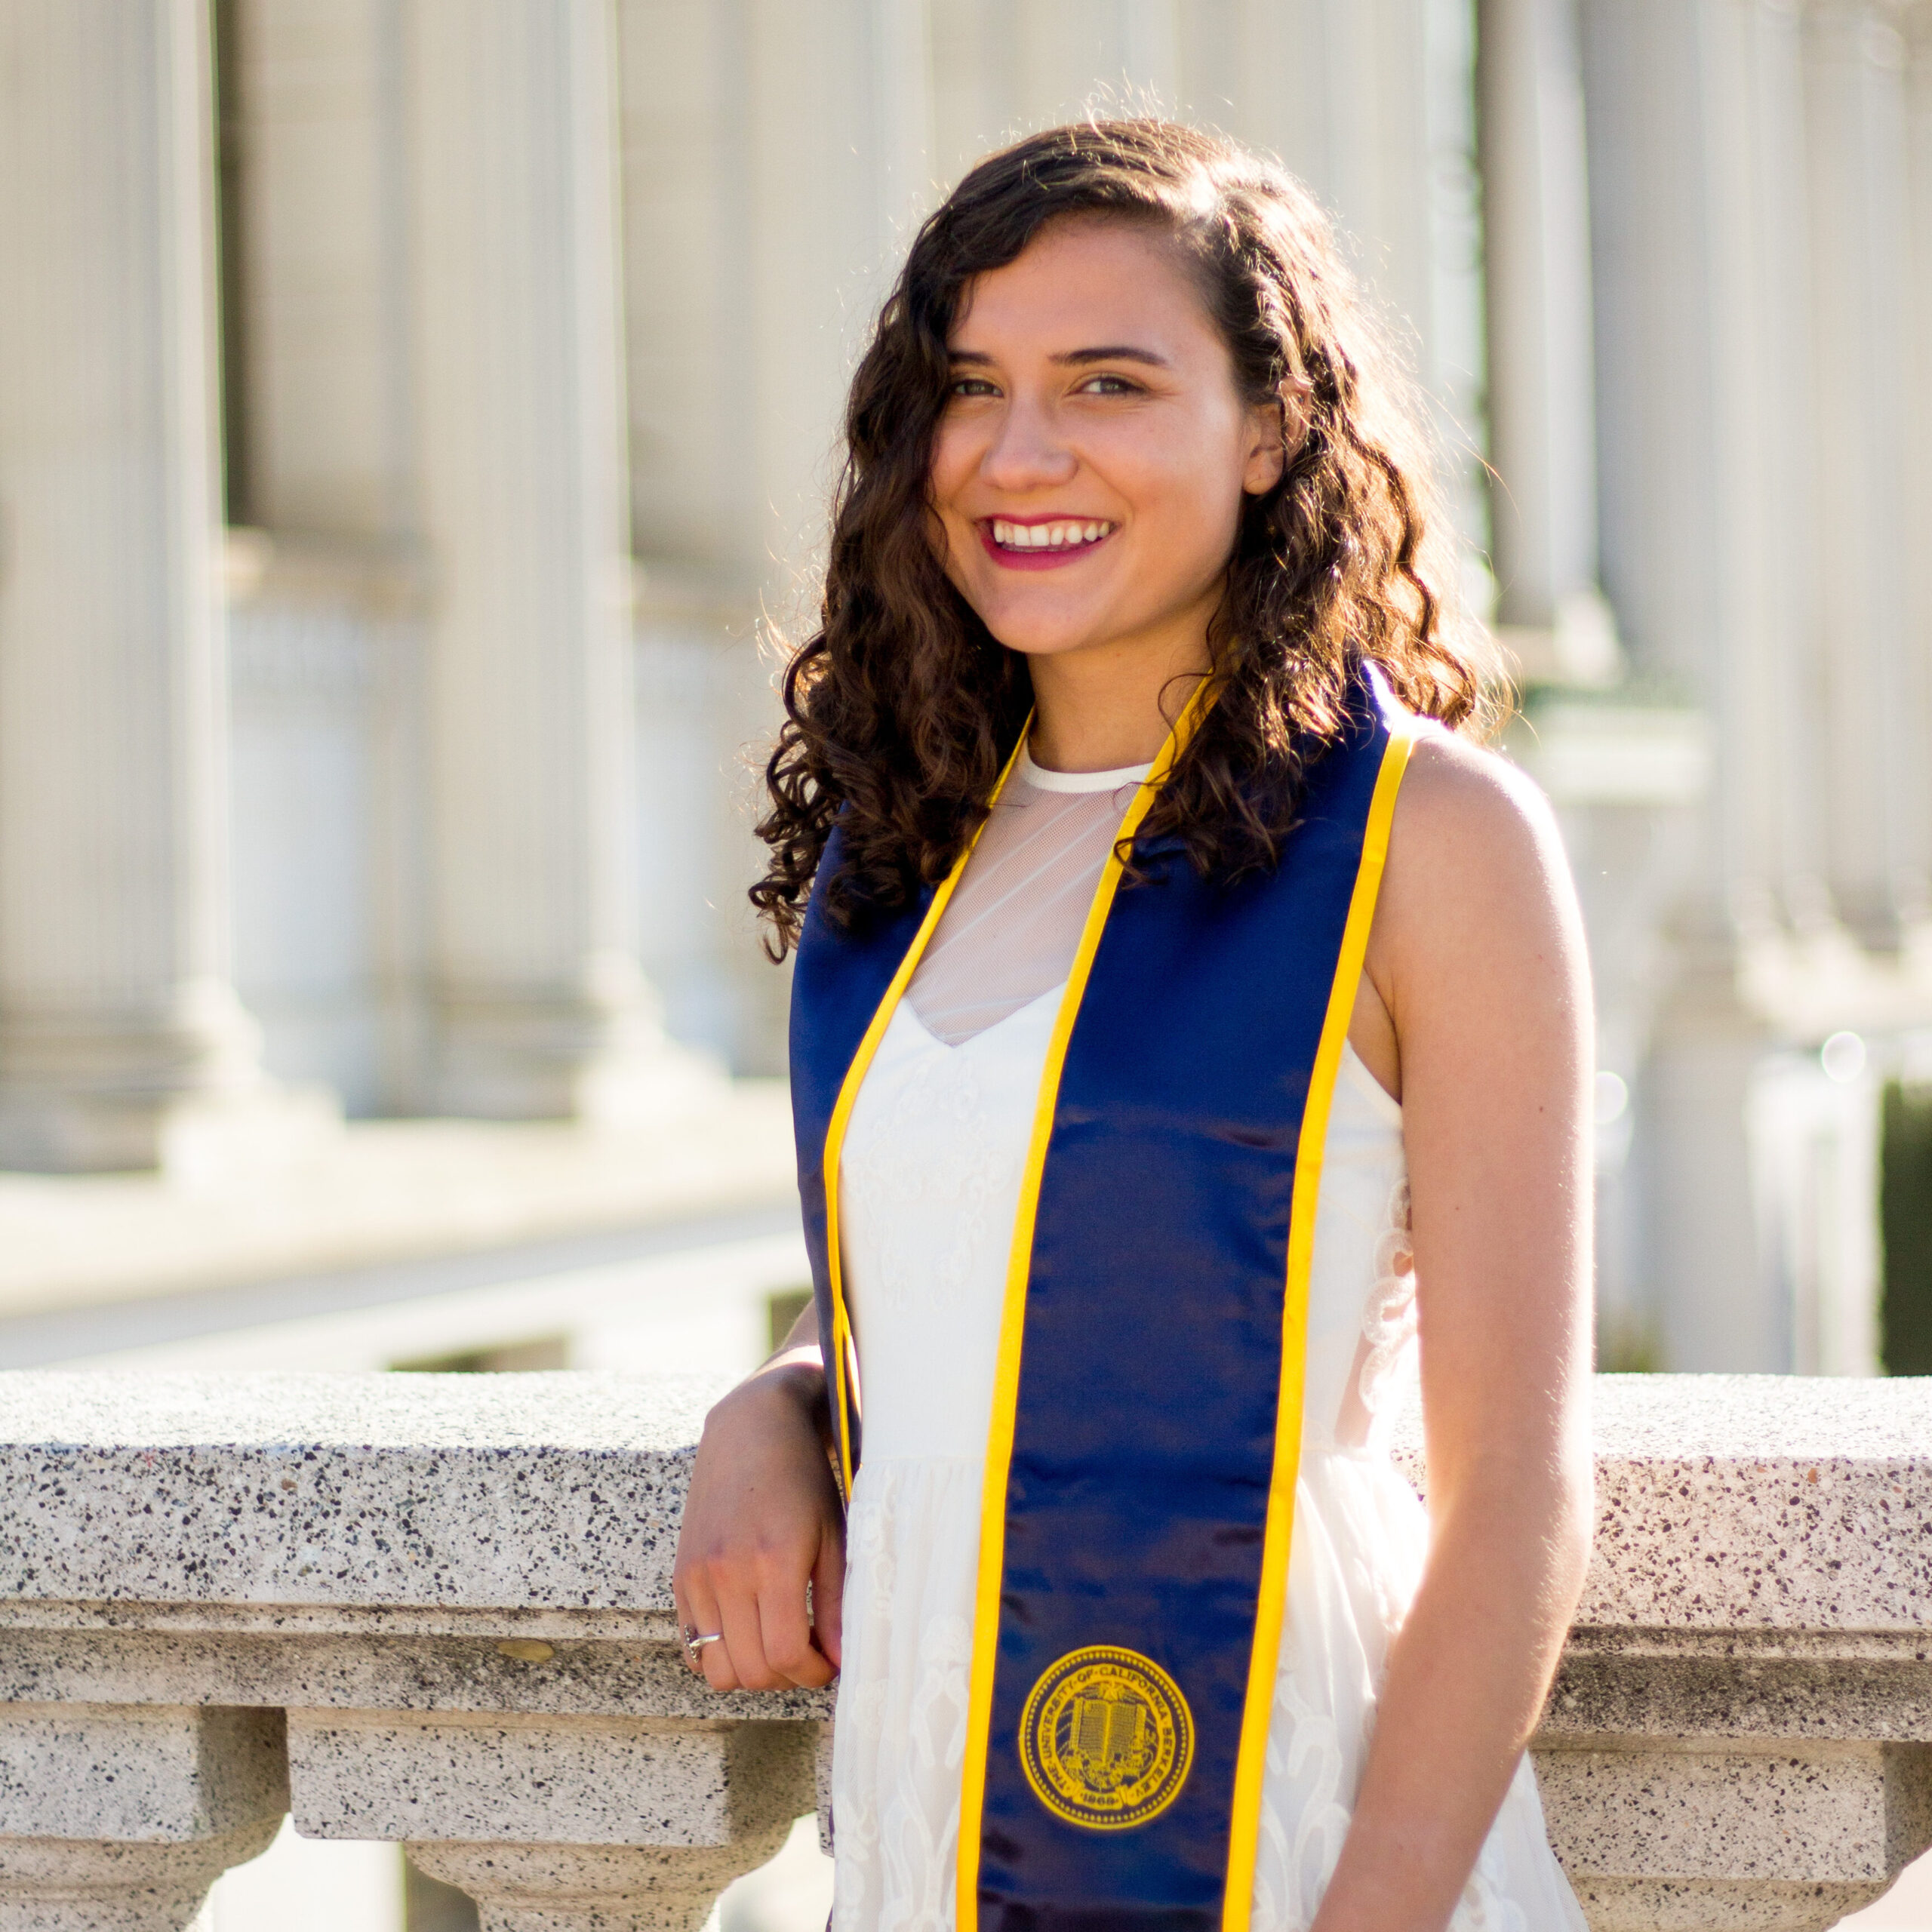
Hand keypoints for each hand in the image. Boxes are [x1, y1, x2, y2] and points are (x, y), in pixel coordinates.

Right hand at [673, 1362, 844, 1690]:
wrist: (751, 1429)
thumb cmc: (803, 1478)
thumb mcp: (832, 1534)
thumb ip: (837, 1602)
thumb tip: (841, 1660)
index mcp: (773, 1560)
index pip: (785, 1654)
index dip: (813, 1672)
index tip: (829, 1662)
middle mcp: (728, 1572)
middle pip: (751, 1671)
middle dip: (786, 1676)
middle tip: (808, 1655)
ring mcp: (698, 1576)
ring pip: (716, 1669)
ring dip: (750, 1671)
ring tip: (777, 1644)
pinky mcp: (681, 1576)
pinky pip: (690, 1646)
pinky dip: (718, 1654)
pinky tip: (746, 1631)